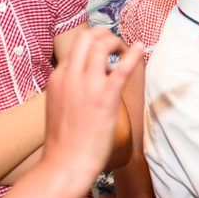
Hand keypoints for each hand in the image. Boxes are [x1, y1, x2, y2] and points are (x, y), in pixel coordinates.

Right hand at [43, 30, 143, 180]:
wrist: (63, 163)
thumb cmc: (63, 142)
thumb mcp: (57, 106)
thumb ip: (69, 89)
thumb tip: (87, 80)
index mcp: (58, 78)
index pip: (76, 46)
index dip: (93, 42)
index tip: (105, 49)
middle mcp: (70, 76)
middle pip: (86, 37)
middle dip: (104, 34)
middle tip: (115, 43)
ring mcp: (87, 85)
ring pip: (101, 45)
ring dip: (116, 41)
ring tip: (126, 49)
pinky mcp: (105, 98)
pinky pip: (121, 68)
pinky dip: (133, 54)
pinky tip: (141, 48)